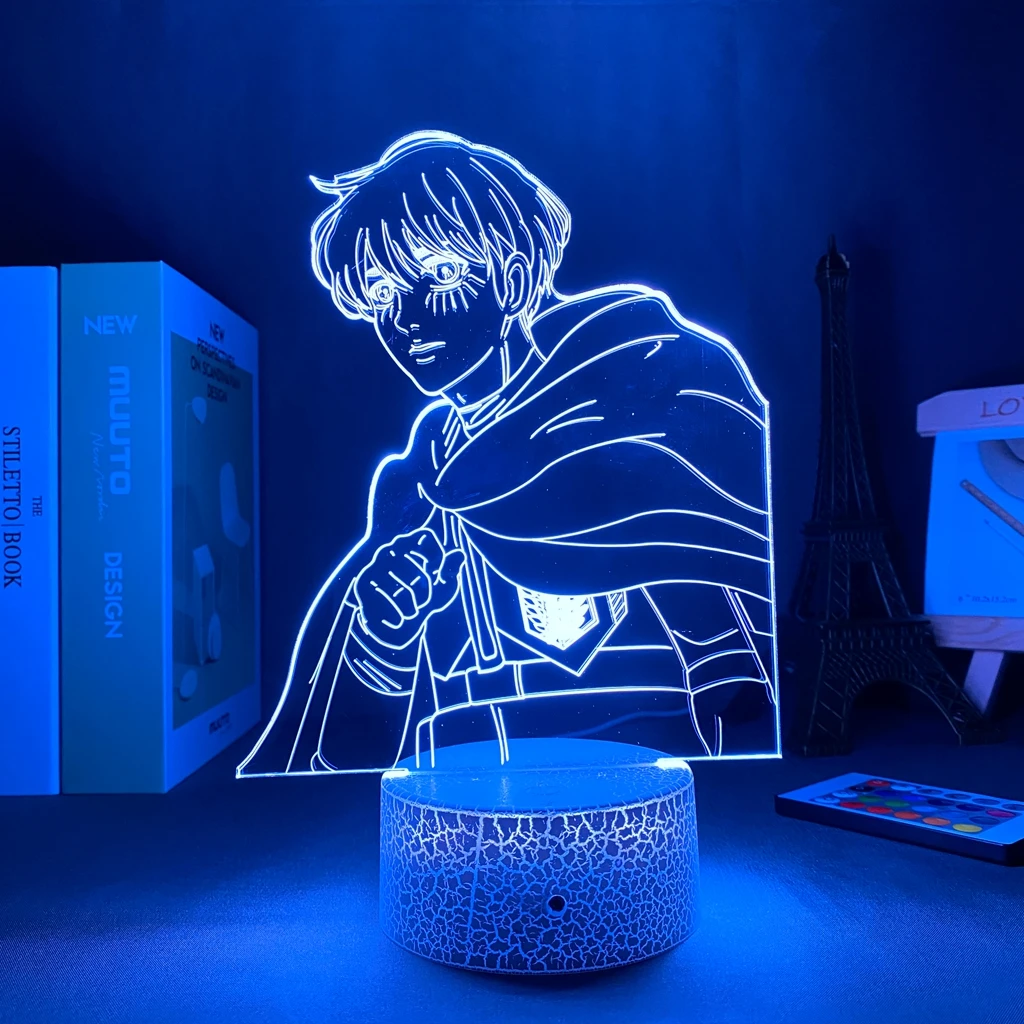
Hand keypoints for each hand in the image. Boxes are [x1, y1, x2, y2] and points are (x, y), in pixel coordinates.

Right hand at [353, 530, 464, 648]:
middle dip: (423, 588)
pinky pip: (378, 596)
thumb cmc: (424, 601)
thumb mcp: (444, 588)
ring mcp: (373, 567)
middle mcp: (389, 552)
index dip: (437, 555)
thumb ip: (452, 572)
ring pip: (392, 579)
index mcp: (410, 546)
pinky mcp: (362, 585)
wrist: (398, 626)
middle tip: (425, 602)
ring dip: (408, 602)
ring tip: (412, 612)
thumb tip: (459, 554)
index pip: (425, 536)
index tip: (440, 575)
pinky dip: (393, 612)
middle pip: (411, 564)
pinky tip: (398, 620)